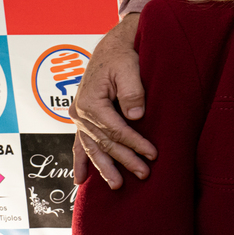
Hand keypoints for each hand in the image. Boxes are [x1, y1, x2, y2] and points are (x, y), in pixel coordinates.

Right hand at [70, 13, 156, 187]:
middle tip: (144, 174)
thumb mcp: (129, 68)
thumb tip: (136, 116)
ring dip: (104, 168)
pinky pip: (80, 144)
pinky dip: (81, 161)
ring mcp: (80, 118)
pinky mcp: (84, 119)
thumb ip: (132, 91)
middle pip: (105, 142)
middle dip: (125, 160)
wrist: (111, 49)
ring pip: (92, 148)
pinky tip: (80, 181)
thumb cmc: (122, 57)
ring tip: (117, 186)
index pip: (115, 129)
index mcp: (90, 101)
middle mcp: (80, 113)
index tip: (153, 154)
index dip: (134, 143)